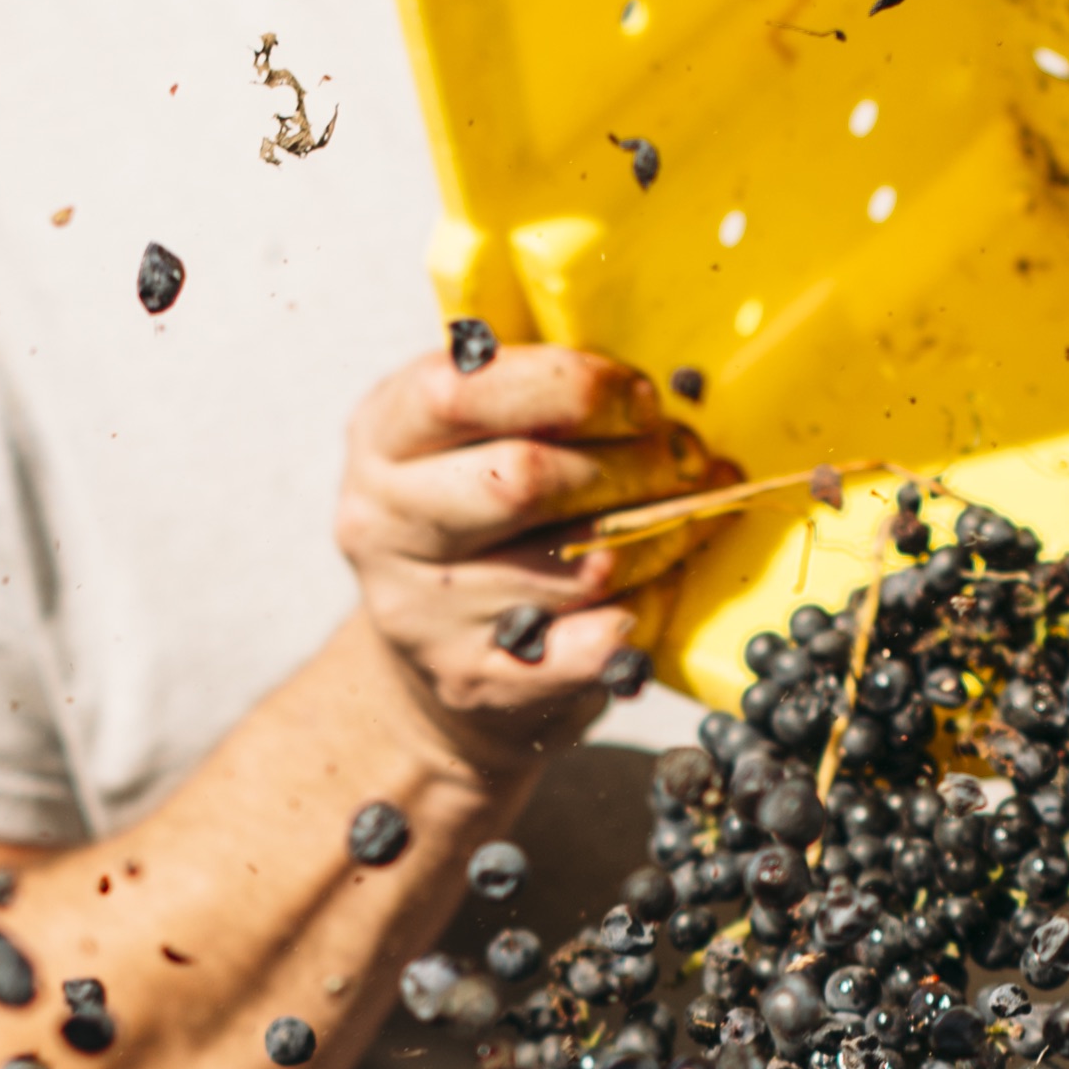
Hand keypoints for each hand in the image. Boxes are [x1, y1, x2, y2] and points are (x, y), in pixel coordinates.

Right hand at [330, 340, 719, 751]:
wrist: (429, 663)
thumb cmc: (476, 523)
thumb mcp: (474, 437)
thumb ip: (541, 399)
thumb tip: (653, 401)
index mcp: (383, 435)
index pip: (464, 393)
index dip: (573, 388)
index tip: (639, 400)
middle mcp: (385, 523)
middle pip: (523, 480)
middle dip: (631, 465)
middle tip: (681, 462)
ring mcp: (424, 612)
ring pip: (579, 566)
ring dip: (659, 536)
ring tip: (685, 518)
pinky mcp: (476, 681)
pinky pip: (596, 642)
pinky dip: (648, 607)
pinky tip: (659, 585)